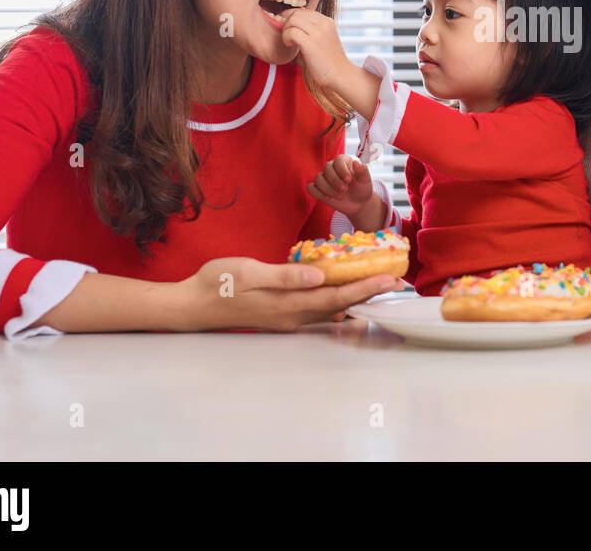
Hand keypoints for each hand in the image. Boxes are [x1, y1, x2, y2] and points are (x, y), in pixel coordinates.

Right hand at [171, 256, 401, 332]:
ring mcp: (288, 318)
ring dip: (356, 297)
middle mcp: (293, 316)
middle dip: (369, 293)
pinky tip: (345, 292)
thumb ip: (284, 275)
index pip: (336, 298)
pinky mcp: (282, 315)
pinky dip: (337, 300)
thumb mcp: (248, 272)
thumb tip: (317, 276)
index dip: (365, 289)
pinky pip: (318, 309)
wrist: (193, 305)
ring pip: (330, 309)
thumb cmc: (217, 284)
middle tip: (397, 282)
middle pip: (340, 306)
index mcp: (287, 304)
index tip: (390, 280)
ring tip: (379, 285)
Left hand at [280, 7, 351, 89]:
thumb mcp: (325, 39)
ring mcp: (318, 33)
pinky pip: (291, 32)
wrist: (340, 75)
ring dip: (285, 30)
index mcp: (327, 22)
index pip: (303, 10)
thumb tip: (293, 23)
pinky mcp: (311, 43)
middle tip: (287, 36)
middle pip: (296, 13)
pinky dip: (286, 37)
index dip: (292, 17)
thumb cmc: (329, 62)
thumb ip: (313, 30)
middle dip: (287, 22)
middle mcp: (324, 24)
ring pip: (292, 20)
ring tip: (289, 41)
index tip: (288, 28)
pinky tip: (290, 45)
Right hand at [308, 154, 377, 216]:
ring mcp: (324, 178)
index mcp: (343, 162)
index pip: (337, 161)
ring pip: (318, 179)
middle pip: (326, 169)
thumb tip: (356, 163)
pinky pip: (311, 188)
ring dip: (328, 189)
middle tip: (345, 189)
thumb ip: (363, 171)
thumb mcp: (365, 180)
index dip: (342, 170)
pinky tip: (329, 198)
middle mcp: (331, 168)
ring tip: (340, 196)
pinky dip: (318, 193)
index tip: (349, 180)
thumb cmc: (362, 188)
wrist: (358, 203)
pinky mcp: (318, 189)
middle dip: (335, 181)